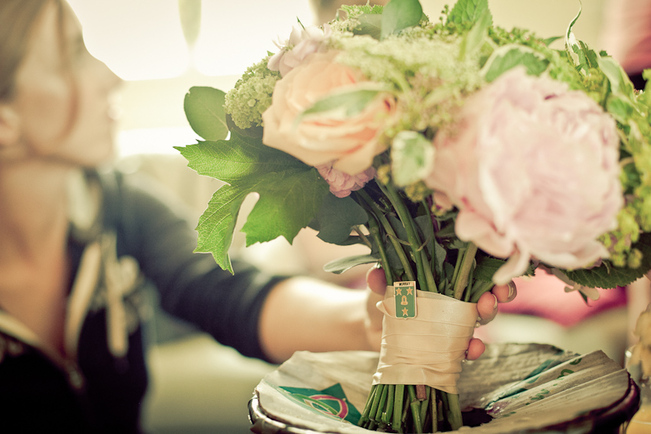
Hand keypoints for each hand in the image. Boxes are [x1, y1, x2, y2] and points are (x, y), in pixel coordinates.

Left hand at [364, 267, 516, 359]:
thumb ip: (379, 279)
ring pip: (483, 315)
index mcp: (445, 271)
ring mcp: (456, 319)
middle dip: (499, 290)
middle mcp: (456, 293)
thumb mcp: (380, 284)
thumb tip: (375, 276)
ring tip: (484, 310)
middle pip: (487, 287)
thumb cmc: (381, 295)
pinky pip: (468, 346)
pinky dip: (474, 348)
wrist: (371, 326)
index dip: (490, 262)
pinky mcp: (451, 343)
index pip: (475, 263)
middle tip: (495, 293)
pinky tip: (472, 348)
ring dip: (489, 314)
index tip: (494, 264)